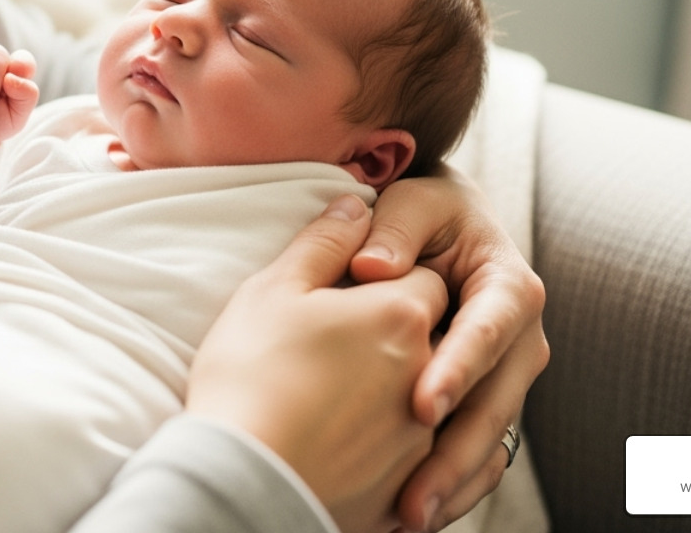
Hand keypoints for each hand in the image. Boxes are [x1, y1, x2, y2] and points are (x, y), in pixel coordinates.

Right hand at [187, 195, 444, 532]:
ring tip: (381, 398)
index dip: (395, 279)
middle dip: (416, 334)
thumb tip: (354, 206)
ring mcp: (424, 436)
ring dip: (427, 393)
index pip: (425, 278)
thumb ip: (323, 242)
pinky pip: (447, 467)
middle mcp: (429, 372)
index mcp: (402, 313)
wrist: (242, 476)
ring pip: (447, 403)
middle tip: (366, 340)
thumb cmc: (252, 372)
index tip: (364, 289)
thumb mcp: (274, 288)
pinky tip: (418, 456)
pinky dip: (441, 459)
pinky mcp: (409, 484)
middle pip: (440, 338)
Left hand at [350, 165, 548, 531]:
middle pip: (495, 403)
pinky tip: (411, 513)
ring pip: (488, 439)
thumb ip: (396, 227)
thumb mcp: (414, 200)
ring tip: (408, 516)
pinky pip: (478, 454)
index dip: (459, 368)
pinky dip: (452, 487)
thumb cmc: (424, 211)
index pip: (489, 331)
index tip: (422, 406)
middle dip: (455, 453)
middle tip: (411, 494)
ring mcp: (504, 378)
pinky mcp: (485, 404)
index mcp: (509, 286)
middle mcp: (519, 340)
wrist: (441, 228)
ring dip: (451, 481)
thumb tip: (372, 267)